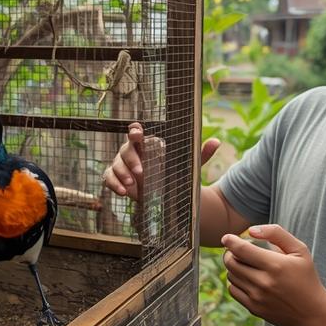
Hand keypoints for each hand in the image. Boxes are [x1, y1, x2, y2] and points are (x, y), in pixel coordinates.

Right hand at [103, 122, 220, 200]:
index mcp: (146, 143)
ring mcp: (121, 165)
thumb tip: (216, 141)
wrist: (160, 195)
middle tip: (142, 172)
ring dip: (122, 173)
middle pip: (126, 148)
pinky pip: (108, 177)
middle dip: (132, 159)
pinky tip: (123, 192)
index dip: (135, 131)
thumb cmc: (170, 175)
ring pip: (116, 164)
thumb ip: (200, 154)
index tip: (137, 134)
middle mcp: (131, 151)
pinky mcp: (114, 178)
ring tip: (132, 185)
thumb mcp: (187, 166)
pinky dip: (114, 184)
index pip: (136, 131)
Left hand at [221, 224, 325, 325]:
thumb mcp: (299, 250)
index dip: (229, 241)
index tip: (226, 238)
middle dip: (229, 253)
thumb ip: (276, 233)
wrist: (313, 312)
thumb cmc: (306, 277)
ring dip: (233, 267)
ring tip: (244, 264)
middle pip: (231, 262)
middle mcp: (264, 282)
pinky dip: (235, 282)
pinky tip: (246, 278)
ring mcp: (257, 297)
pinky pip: (233, 290)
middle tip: (235, 250)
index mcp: (275, 265)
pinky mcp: (254, 308)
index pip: (241, 249)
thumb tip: (251, 230)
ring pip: (231, 276)